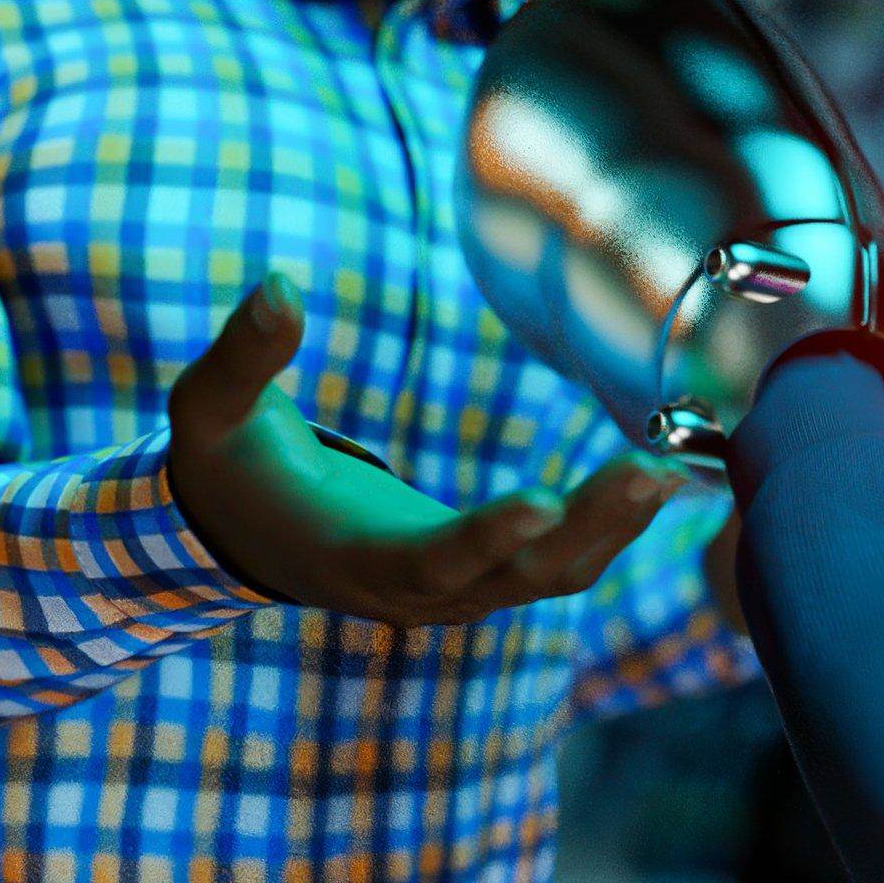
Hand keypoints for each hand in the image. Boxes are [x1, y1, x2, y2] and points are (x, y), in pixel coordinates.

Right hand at [167, 276, 692, 627]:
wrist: (240, 534)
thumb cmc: (227, 466)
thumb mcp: (209, 410)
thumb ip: (244, 356)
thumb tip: (279, 288)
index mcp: (352, 560)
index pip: (431, 559)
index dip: (487, 536)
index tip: (544, 500)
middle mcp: (415, 593)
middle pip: (520, 574)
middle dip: (592, 527)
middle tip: (658, 470)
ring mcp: (456, 593)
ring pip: (553, 575)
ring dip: (616, 526)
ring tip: (674, 469)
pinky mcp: (483, 576)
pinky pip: (559, 563)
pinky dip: (609, 527)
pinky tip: (657, 478)